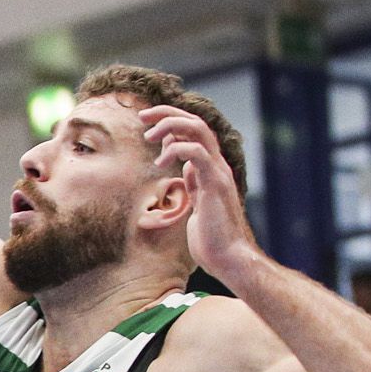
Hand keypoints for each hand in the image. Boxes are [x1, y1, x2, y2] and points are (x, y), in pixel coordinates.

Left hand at [145, 105, 260, 284]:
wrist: (227, 257)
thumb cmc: (210, 237)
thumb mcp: (196, 202)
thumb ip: (192, 182)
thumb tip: (183, 166)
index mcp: (211, 168)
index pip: (194, 132)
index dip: (172, 121)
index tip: (148, 122)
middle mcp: (217, 166)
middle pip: (197, 123)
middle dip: (168, 113)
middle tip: (143, 116)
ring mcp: (218, 173)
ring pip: (199, 131)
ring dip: (171, 125)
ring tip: (149, 135)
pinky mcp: (215, 184)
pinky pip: (197, 154)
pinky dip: (177, 149)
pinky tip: (161, 161)